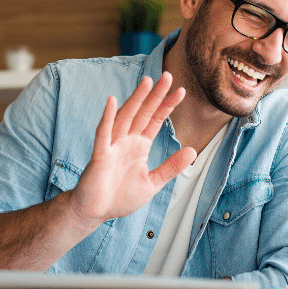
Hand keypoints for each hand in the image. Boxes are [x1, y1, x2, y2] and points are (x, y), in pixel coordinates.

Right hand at [67, 72, 196, 227]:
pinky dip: (107, 117)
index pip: (155, 120)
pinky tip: (111, 101)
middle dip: (155, 95)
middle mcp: (126, 141)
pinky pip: (103, 133)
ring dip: (136, 100)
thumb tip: (193, 150)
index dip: (167, 106)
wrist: (95, 212)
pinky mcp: (100, 155)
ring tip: (147, 82)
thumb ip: (171, 167)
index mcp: (139, 146)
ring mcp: (112, 145)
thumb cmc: (120, 196)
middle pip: (143, 113)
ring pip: (125, 117)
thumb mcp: (152, 182)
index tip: (181, 91)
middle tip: (168, 76)